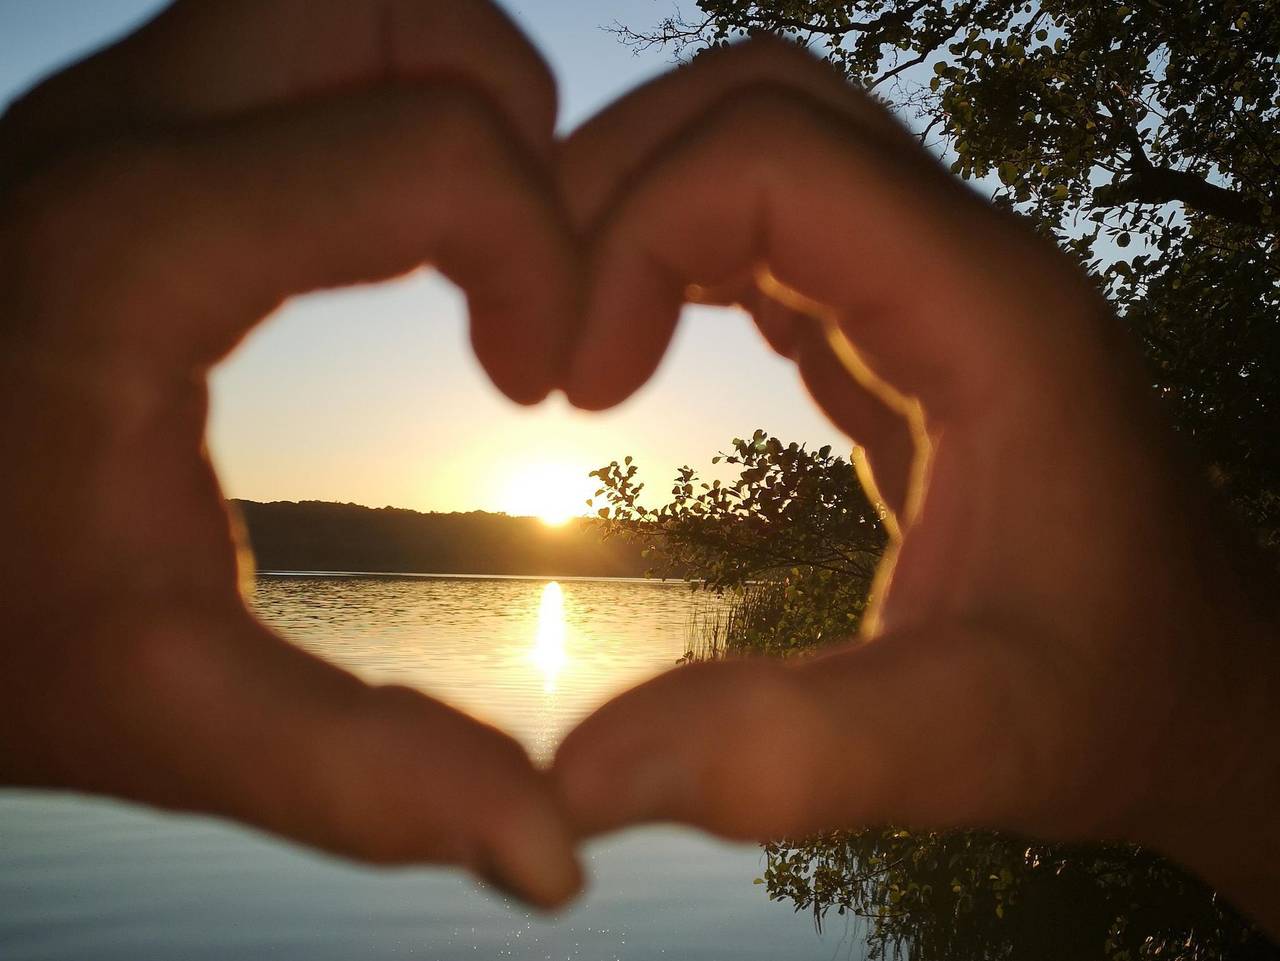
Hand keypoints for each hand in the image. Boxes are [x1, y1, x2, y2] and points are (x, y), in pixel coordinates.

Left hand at [0, 0, 580, 907]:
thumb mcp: (155, 708)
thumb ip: (362, 777)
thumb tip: (553, 857)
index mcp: (139, 253)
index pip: (437, 150)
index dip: (550, 257)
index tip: (535, 381)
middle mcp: (114, 137)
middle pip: (390, 8)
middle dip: (506, 120)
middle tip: (516, 267)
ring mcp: (98, 115)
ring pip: (335, 4)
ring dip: (440, 97)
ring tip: (461, 242)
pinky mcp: (101, 136)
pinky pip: (281, 55)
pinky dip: (371, 110)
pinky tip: (369, 244)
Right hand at [552, 39, 1279, 930]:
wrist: (1191, 685)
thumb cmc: (1107, 702)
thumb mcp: (972, 742)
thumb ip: (794, 757)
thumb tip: (573, 786)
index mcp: (988, 314)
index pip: (768, 156)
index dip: (629, 238)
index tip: (569, 391)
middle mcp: (965, 260)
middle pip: (755, 103)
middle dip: (611, 181)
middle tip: (531, 322)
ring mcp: (933, 279)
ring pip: (757, 141)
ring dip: (634, 206)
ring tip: (564, 333)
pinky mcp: (899, 323)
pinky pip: (768, 225)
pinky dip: (671, 253)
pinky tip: (625, 345)